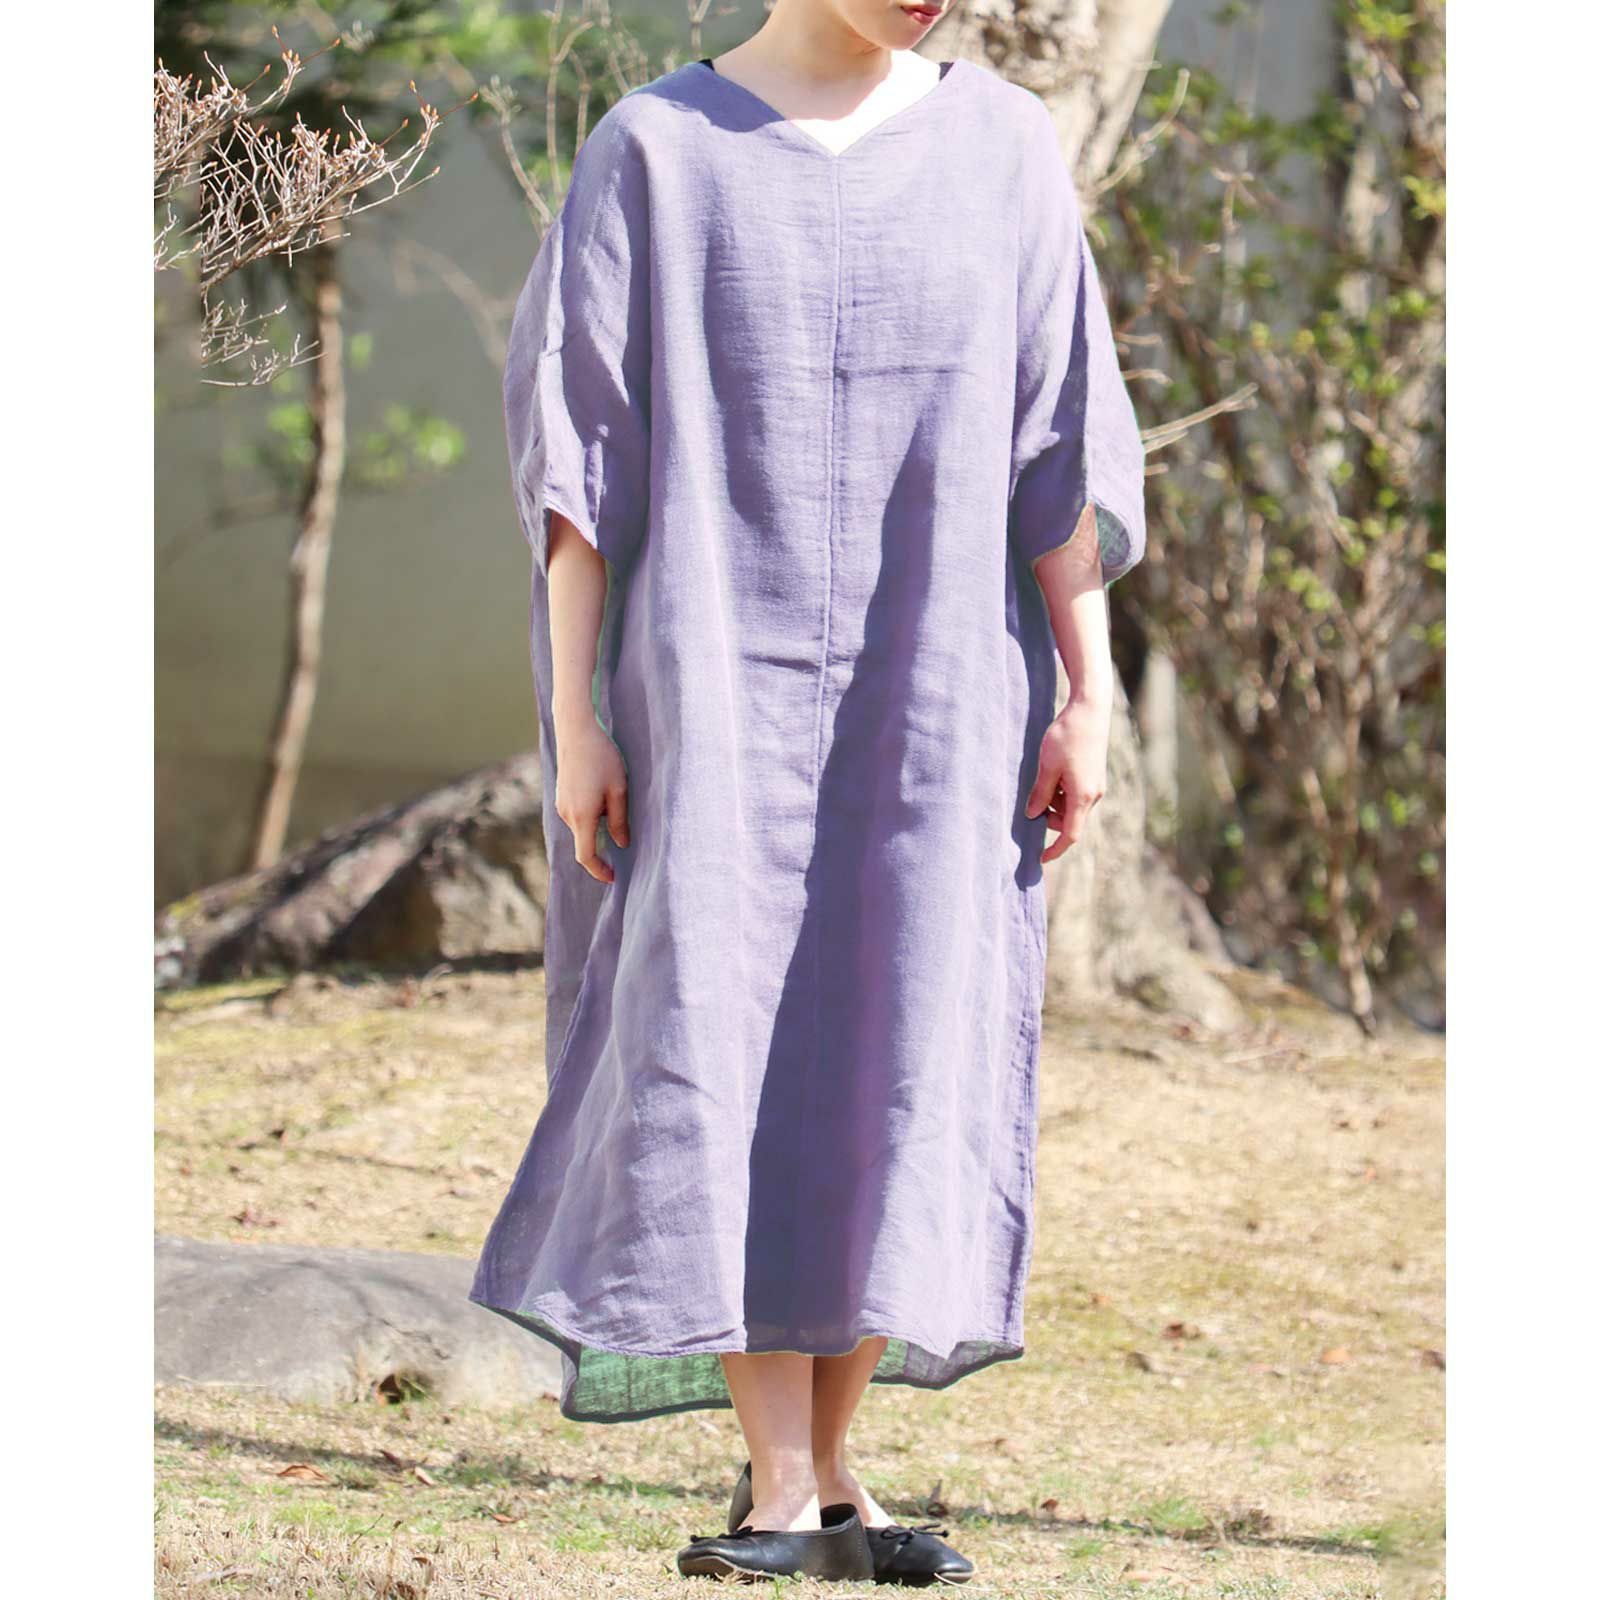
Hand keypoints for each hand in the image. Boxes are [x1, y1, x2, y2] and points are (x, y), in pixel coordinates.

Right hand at [553, 716, 629, 882]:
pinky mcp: (561, 795)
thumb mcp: (618, 790)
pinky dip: (591, 816)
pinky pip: (577, 815)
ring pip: (581, 827)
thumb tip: (621, 844)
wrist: (576, 730)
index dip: (599, 870)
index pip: (586, 856)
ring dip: (598, 827)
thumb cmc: (602, 757)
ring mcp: (561, 804)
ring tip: (616, 809)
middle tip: (623, 845)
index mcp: (582, 816)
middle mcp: (567, 814)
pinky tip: (603, 796)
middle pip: (584, 842)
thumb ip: (619, 820)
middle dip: (602, 848)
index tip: (613, 877)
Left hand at [1024, 695, 1110, 862]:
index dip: (1055, 849)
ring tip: (1042, 777)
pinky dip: (1061, 791)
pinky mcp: (1094, 774)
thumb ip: (1040, 794)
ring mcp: (1096, 784)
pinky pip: (1076, 793)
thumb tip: (1032, 814)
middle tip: (1031, 802)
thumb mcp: (1047, 767)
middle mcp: (1093, 794)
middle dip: (1050, 818)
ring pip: (1072, 806)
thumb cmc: (1067, 736)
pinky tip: (1052, 771)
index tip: (1041, 858)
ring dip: (1054, 802)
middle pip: (1070, 820)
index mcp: (1082, 796)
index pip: (1070, 834)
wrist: (1090, 710)